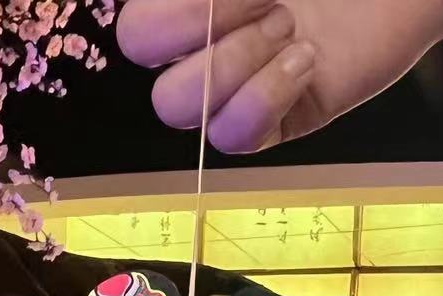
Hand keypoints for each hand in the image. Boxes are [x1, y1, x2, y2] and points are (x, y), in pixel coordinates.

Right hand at [117, 0, 442, 153]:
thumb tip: (201, 7)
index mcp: (189, 7)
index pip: (136, 31)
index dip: (175, 13)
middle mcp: (203, 50)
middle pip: (151, 73)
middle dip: (207, 36)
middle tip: (272, 7)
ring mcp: (237, 92)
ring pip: (185, 111)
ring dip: (238, 63)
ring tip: (293, 30)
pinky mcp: (275, 123)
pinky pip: (235, 137)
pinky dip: (267, 96)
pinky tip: (306, 60)